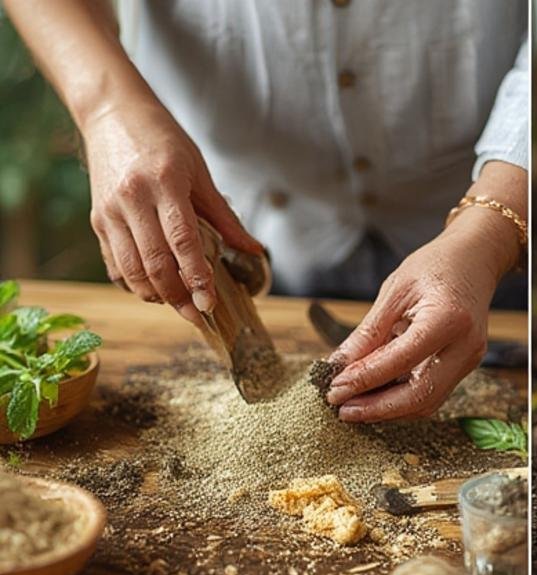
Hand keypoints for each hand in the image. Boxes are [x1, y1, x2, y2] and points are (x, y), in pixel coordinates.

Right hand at [83, 101, 262, 325]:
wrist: (111, 113)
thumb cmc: (161, 140)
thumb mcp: (199, 172)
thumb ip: (224, 217)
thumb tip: (254, 250)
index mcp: (164, 183)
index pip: (182, 241)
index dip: (196, 277)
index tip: (209, 304)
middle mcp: (132, 198)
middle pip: (155, 263)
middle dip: (178, 297)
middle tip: (197, 314)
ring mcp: (110, 211)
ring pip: (131, 270)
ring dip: (156, 295)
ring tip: (178, 303)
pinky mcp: (97, 219)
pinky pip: (115, 265)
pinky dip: (135, 284)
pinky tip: (154, 288)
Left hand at [327, 212, 514, 422]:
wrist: (475, 260)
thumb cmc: (435, 267)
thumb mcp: (395, 291)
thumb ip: (369, 332)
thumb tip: (340, 364)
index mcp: (448, 319)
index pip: (401, 361)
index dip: (365, 379)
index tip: (336, 389)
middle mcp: (465, 346)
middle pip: (419, 396)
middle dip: (378, 409)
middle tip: (343, 409)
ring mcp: (468, 361)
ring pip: (427, 403)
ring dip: (389, 411)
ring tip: (355, 407)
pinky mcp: (464, 368)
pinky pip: (432, 394)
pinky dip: (402, 401)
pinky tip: (377, 398)